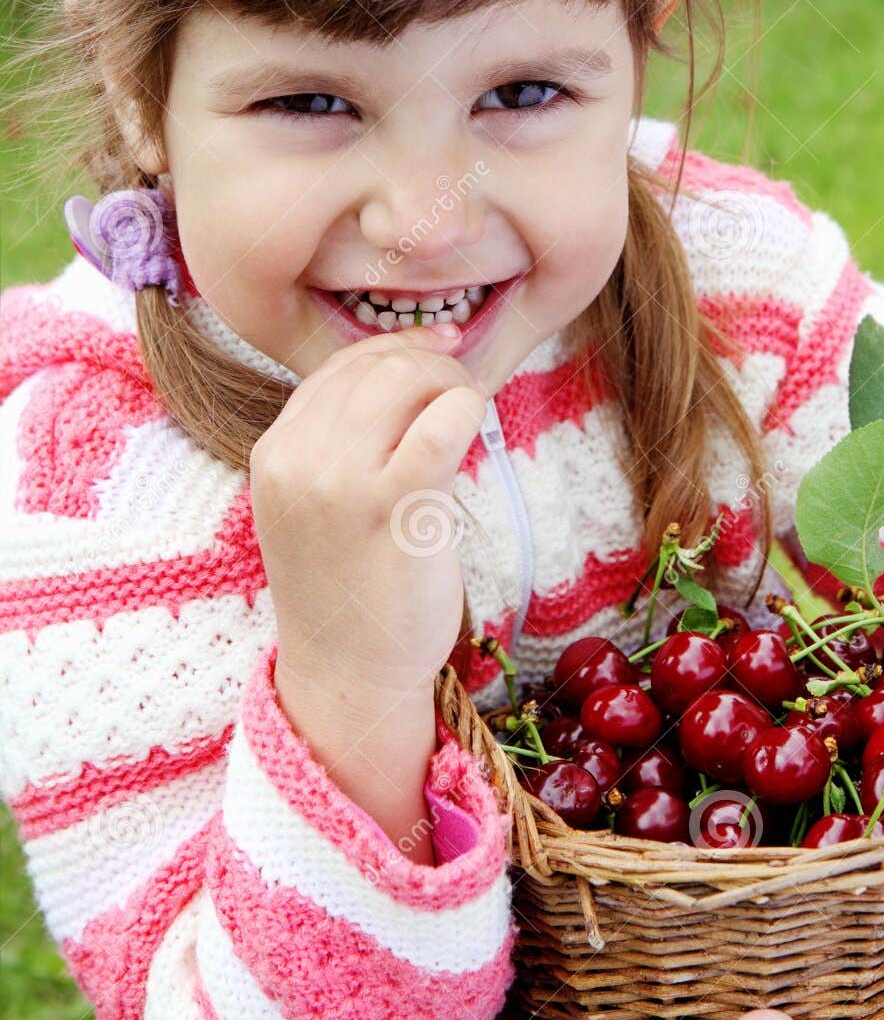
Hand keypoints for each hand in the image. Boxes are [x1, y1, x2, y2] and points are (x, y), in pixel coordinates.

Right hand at [250, 321, 487, 702]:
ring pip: (405, 381)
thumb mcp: (317, 504)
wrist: (349, 673)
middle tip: (463, 387)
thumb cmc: (348, 587)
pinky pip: (440, 424)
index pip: (336, 367)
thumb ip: (342, 445)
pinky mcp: (393, 507)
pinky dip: (465, 408)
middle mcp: (297, 460)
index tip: (439, 348)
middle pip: (375, 367)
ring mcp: (340, 483)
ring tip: (468, 410)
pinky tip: (473, 425)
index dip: (395, 346)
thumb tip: (413, 375)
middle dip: (431, 362)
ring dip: (451, 382)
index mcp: (274, 453)